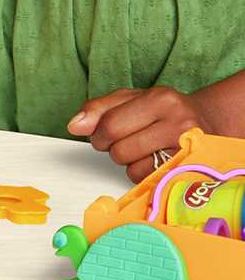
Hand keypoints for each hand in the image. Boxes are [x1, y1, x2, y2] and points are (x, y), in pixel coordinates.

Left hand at [67, 86, 213, 182]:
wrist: (206, 120)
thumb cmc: (161, 110)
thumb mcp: (129, 99)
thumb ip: (98, 109)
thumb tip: (74, 126)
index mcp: (160, 99)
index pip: (109, 125)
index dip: (98, 133)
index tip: (103, 133)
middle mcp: (178, 122)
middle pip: (119, 150)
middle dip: (112, 148)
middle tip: (124, 140)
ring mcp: (187, 149)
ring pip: (132, 168)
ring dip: (128, 162)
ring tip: (142, 148)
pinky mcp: (188, 170)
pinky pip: (147, 180)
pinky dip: (142, 173)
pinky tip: (153, 159)